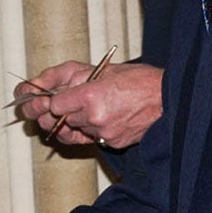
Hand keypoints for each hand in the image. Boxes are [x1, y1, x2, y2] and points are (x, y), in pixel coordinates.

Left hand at [15, 60, 162, 149]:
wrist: (169, 99)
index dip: (53, 101)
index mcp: (91, 95)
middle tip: (67, 104)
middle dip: (62, 111)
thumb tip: (42, 85)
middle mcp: (95, 117)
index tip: (54, 98)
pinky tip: (107, 116)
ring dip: (79, 120)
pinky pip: (91, 137)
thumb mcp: (102, 69)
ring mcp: (103, 133)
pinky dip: (93, 129)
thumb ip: (70, 77)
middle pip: (62, 119)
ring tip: (96, 106)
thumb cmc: (139, 79)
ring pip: (76, 129)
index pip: (54, 105)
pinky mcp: (112, 143)